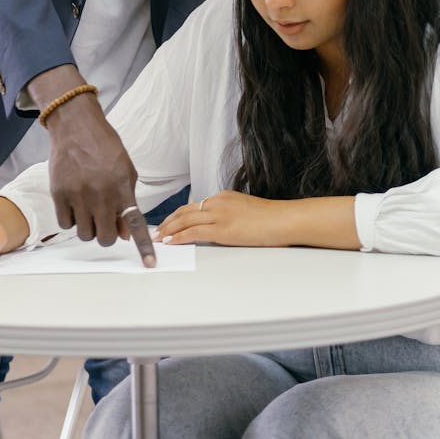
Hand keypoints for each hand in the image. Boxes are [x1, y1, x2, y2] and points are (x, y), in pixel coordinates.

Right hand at [42, 89, 155, 267]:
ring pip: (84, 234)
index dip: (143, 246)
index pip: (135, 223)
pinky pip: (65, 223)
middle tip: (105, 222)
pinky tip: (75, 201)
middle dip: (107, 235)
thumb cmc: (104, 147)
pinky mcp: (58, 194)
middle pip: (105, 238)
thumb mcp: (126, 169)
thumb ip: (127, 201)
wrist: (76, 126)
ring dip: (88, 227)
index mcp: (122, 186)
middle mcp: (100, 193)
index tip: (150, 263)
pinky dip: (71, 218)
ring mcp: (78, 194)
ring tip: (89, 208)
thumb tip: (126, 234)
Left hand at [154, 190, 287, 247]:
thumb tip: (222, 227)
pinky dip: (179, 236)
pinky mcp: (222, 229)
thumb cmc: (271, 219)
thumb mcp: (246, 211)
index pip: (195, 205)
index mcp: (224, 197)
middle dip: (168, 221)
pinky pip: (194, 232)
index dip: (179, 215)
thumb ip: (231, 215)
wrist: (283, 219)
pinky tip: (170, 241)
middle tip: (156, 230)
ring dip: (169, 229)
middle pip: (185, 211)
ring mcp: (219, 214)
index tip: (169, 222)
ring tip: (158, 237)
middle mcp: (218, 202)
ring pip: (185, 220)